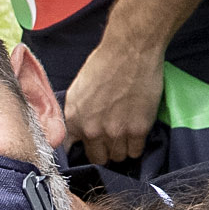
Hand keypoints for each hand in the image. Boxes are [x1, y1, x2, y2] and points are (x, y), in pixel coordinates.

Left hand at [61, 30, 166, 165]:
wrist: (130, 51)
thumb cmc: (104, 63)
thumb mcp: (78, 90)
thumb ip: (76, 115)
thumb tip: (76, 134)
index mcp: (73, 119)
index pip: (71, 151)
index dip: (83, 148)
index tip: (90, 146)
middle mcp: (91, 130)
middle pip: (98, 158)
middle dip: (104, 150)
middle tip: (111, 137)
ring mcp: (115, 132)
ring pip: (118, 157)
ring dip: (121, 148)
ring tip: (125, 130)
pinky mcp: (137, 130)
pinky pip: (135, 151)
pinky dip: (136, 144)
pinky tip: (136, 130)